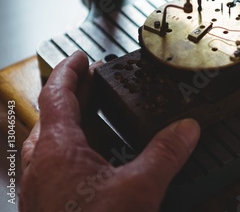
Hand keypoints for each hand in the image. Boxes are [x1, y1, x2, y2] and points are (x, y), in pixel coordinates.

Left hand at [20, 51, 199, 211]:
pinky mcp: (46, 203)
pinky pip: (55, 162)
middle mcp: (41, 164)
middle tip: (92, 79)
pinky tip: (92, 159)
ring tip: (93, 112)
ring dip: (70, 120)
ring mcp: (40, 186)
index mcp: (57, 150)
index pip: (57, 94)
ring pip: (51, 139)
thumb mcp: (139, 190)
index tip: (79, 56)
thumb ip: (165, 154)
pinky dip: (73, 147)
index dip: (69, 70)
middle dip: (73, 93)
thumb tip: (186, 129)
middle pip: (52, 114)